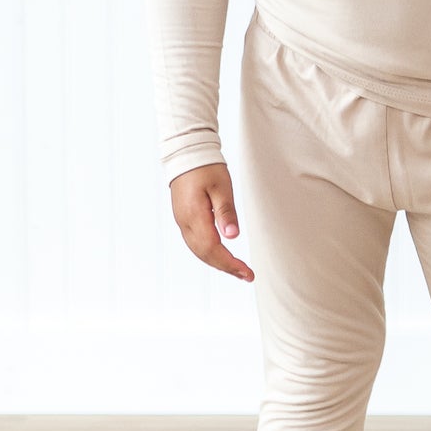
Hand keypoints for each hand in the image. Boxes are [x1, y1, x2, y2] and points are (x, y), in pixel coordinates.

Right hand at [168, 163, 254, 281]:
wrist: (186, 155)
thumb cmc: (205, 168)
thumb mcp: (222, 187)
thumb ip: (226, 212)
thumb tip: (233, 236)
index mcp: (194, 216)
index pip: (213, 248)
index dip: (230, 264)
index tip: (247, 272)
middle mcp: (185, 223)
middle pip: (205, 255)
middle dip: (226, 268)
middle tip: (247, 276)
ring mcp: (182, 222)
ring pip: (199, 251)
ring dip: (218, 263)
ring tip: (237, 270)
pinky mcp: (184, 219)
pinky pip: (195, 244)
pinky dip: (209, 254)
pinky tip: (221, 256)